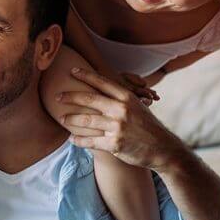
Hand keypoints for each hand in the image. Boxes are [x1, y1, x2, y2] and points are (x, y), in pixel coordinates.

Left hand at [57, 68, 183, 170]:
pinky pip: (91, 141)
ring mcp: (118, 127)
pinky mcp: (115, 144)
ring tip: (61, 118)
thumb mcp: (138, 107)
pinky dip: (79, 140)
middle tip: (57, 96)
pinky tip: (71, 138)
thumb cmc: (148, 126)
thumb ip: (122, 99)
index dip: (85, 75)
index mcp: (127, 97)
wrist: (163, 149)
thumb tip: (104, 88)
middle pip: (90, 99)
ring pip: (87, 120)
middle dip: (70, 96)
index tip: (72, 71)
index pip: (102, 82)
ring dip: (71, 119)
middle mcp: (121, 109)